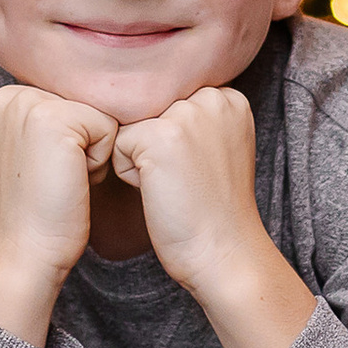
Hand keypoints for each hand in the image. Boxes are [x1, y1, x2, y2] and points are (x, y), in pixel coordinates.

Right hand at [0, 84, 119, 346]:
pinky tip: (73, 182)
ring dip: (95, 151)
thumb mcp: (41, 151)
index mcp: (3, 100)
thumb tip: (103, 98)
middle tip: (58, 177)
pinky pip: (108, 128)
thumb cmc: (43, 210)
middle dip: (86, 143)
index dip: (75, 140)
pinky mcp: (52, 120)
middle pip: (86, 102)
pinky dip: (100, 161)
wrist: (28, 252)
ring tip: (65, 179)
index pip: (71, 99)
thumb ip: (58, 118)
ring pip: (99, 114)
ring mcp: (27, 104)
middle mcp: (9, 96)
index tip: (48, 171)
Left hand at [113, 89, 315, 347]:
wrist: (224, 251)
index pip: (168, 99)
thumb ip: (194, 116)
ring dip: (141, 158)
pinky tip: (161, 192)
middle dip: (154, 144)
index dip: (170, 139)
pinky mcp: (159, 136)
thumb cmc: (213, 208)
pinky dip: (130, 174)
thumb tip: (141, 102)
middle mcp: (211, 96)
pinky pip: (118, 145)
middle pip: (148, 109)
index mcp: (228, 96)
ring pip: (131, 126)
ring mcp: (186, 113)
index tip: (197, 169)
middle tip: (186, 179)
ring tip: (174, 183)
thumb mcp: (218, 146)